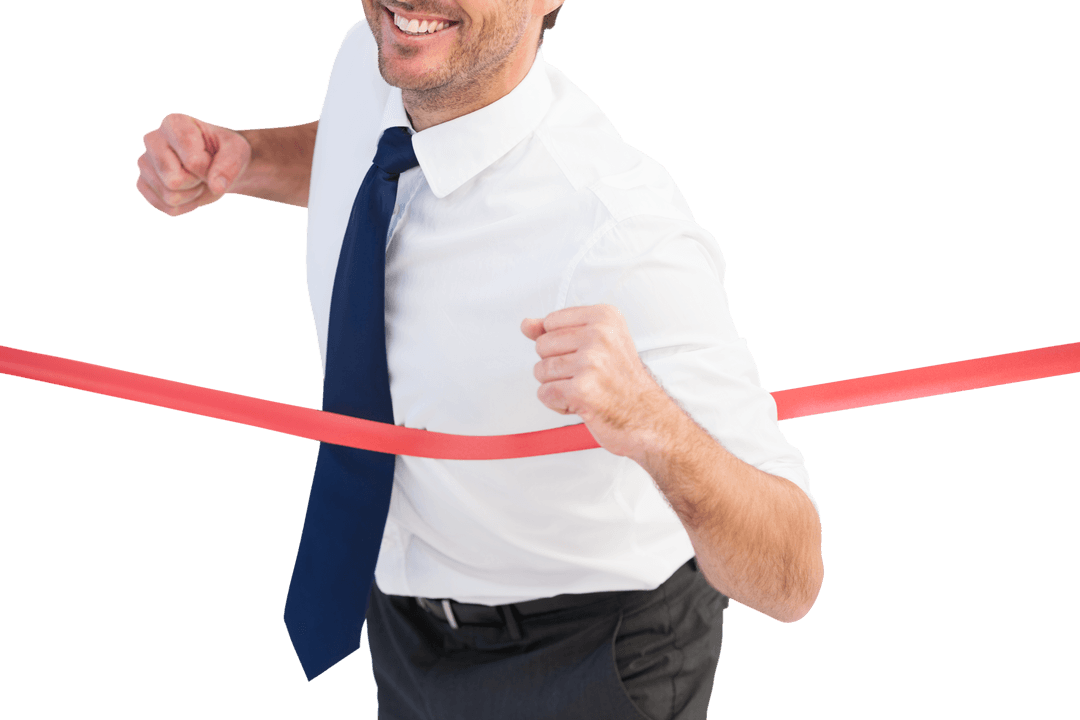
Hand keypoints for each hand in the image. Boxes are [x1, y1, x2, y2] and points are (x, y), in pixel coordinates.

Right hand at [136, 113, 251, 216]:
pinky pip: (166, 208)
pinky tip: (188, 190)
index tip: (211, 157)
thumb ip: (230, 165)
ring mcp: (144, 162)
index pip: (192, 161)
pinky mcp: (142, 184)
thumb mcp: (237, 151)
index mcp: (174, 123)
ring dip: (192, 195)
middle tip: (203, 171)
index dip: (208, 168)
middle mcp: (152, 139)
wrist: (214, 162)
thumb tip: (216, 187)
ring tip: (196, 179)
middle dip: (197, 183)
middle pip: (174, 181)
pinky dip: (185, 206)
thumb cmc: (224, 150)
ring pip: (170, 197)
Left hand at [521, 304, 673, 458]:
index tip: (586, 356)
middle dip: (557, 367)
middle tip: (587, 376)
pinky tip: (581, 403)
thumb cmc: (624, 384)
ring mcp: (591, 363)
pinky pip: (545, 393)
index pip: (550, 322)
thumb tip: (527, 324)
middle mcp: (599, 336)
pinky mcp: (582, 390)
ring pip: (541, 371)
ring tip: (586, 389)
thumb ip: (558, 331)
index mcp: (604, 318)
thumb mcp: (596, 344)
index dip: (561, 345)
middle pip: (542, 346)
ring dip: (558, 386)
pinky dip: (558, 404)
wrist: (649, 419)